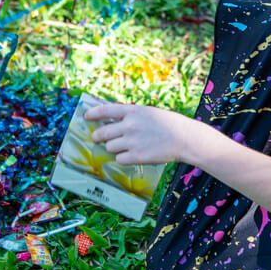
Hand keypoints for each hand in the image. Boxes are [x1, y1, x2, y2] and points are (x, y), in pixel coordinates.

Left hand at [84, 103, 198, 165]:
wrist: (185, 138)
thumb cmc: (168, 124)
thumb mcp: (148, 113)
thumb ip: (130, 116)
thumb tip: (111, 122)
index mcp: (132, 111)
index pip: (105, 110)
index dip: (93, 114)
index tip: (86, 116)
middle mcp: (129, 125)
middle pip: (102, 133)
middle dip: (97, 137)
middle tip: (97, 139)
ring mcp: (132, 141)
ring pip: (109, 147)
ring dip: (114, 148)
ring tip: (125, 147)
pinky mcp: (136, 156)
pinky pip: (119, 159)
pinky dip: (124, 158)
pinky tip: (133, 155)